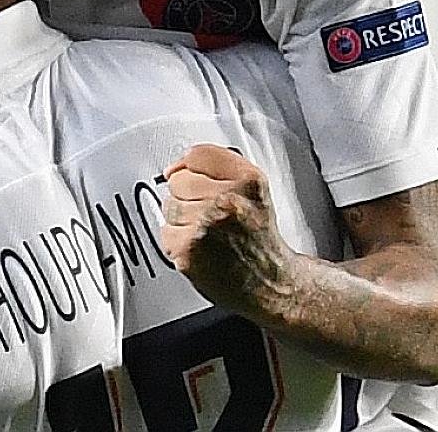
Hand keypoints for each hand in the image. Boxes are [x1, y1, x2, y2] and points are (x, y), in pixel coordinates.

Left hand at [160, 144, 293, 312]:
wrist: (271, 283)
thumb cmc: (260, 239)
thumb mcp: (255, 190)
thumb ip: (220, 168)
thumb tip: (176, 167)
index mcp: (248, 181)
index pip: (198, 155)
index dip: (192, 167)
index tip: (194, 177)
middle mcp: (228, 200)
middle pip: (179, 180)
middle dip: (188, 196)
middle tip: (208, 214)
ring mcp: (207, 225)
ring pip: (169, 206)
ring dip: (182, 220)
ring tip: (207, 232)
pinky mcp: (190, 249)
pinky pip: (166, 232)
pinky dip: (178, 242)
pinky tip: (200, 247)